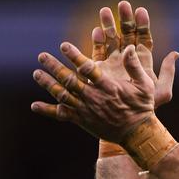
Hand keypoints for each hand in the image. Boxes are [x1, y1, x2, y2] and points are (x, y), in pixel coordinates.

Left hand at [31, 42, 159, 142]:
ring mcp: (86, 109)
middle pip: (69, 80)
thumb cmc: (141, 107)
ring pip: (62, 95)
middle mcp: (93, 97)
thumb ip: (135, 66)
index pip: (87, 68)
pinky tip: (34, 106)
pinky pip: (62, 114)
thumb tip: (129, 47)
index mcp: (107, 86)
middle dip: (54, 67)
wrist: (136, 133)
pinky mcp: (82, 120)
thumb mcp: (145, 85)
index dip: (74, 56)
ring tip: (36, 73)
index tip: (63, 45)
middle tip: (41, 56)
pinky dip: (47, 110)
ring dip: (48, 84)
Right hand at [94, 1, 177, 107]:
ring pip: (111, 39)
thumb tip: (175, 53)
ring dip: (108, 24)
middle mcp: (128, 60)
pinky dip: (97, 40)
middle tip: (123, 4)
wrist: (125, 121)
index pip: (143, 38)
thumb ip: (168, 73)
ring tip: (105, 10)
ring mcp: (113, 63)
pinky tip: (96, 30)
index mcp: (143, 61)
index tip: (141, 10)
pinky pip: (97, 51)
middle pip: (126, 34)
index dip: (142, 24)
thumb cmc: (145, 108)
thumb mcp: (161, 92)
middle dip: (125, 19)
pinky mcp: (99, 69)